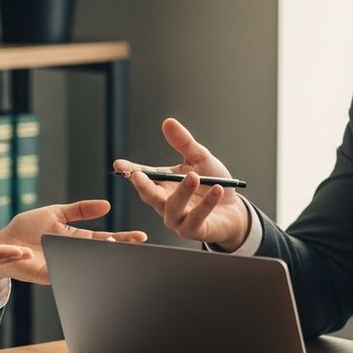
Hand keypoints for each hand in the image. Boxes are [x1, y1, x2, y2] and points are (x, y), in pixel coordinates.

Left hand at [0, 200, 146, 287]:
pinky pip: (70, 272)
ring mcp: (65, 264)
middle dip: (119, 249)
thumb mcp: (56, 213)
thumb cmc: (27, 228)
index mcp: (77, 237)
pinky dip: (82, 268)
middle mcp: (74, 252)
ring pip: (89, 263)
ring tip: (116, 248)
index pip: (105, 238)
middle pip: (101, 252)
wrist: (4, 243)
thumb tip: (106, 205)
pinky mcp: (52, 274)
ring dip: (102, 257)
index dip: (122, 238)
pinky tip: (93, 262)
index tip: (139, 236)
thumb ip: (79, 210)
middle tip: (136, 245)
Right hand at [114, 117, 250, 250]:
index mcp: (163, 183)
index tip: (119, 164)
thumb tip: (168, 122)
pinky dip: (206, 204)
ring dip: (182, 192)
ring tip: (194, 176)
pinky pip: (196, 218)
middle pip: (150, 195)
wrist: (233, 208)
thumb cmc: (213, 183)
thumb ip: (184, 143)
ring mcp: (177, 219)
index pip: (143, 176)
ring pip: (173, 207)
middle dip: (142, 185)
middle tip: (136, 175)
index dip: (130, 170)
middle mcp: (165, 202)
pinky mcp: (193, 230)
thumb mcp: (200, 158)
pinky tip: (216, 189)